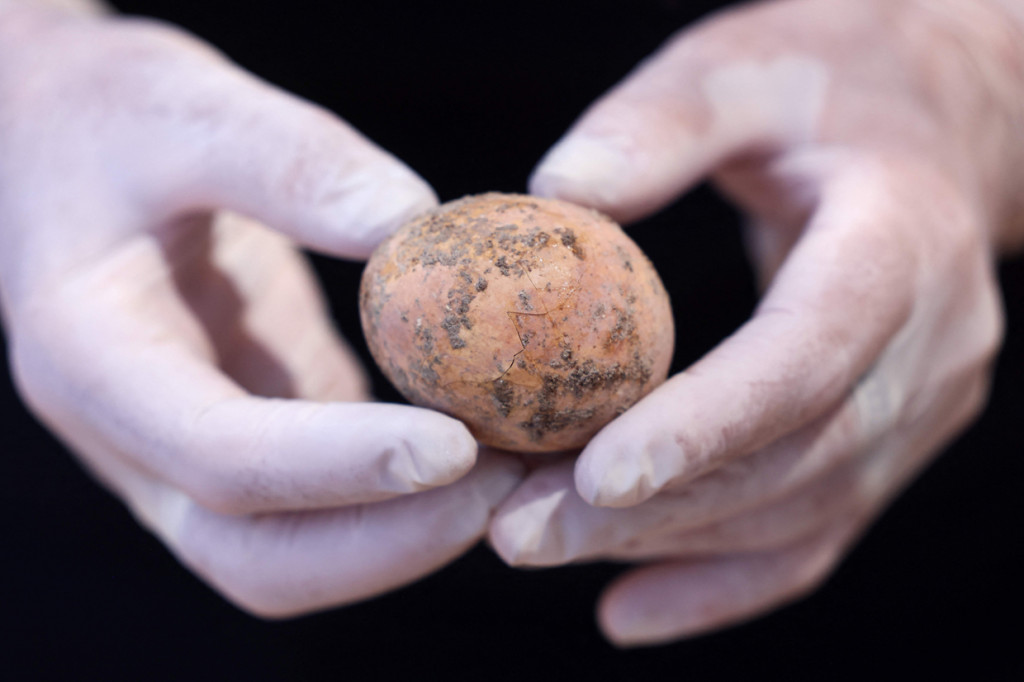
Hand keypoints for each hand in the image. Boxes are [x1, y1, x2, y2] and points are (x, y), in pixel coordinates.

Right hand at [0, 6, 520, 615]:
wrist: (63, 151)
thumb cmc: (115, 121)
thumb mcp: (189, 108)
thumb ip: (294, 163)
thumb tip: (417, 224)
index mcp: (92, 359)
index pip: (218, 452)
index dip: (340, 465)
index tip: (459, 447)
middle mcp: (133, 438)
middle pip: (256, 554)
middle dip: (390, 539)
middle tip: (511, 486)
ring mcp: (186, 454)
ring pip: (293, 554)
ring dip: (408, 536)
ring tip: (519, 475)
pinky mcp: (245, 438)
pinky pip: (323, 505)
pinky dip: (402, 497)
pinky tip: (484, 446)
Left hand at [490, 0, 1022, 643]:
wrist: (928, 130)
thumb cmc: (825, 84)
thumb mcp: (743, 68)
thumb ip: (660, 122)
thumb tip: (555, 192)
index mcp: (902, 244)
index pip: (809, 356)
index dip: (710, 425)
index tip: (597, 477)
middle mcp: (931, 349)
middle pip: (792, 459)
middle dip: (652, 510)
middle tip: (517, 530)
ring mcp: (919, 410)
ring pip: (792, 513)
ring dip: (661, 544)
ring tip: (533, 541)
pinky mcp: (888, 443)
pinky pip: (807, 538)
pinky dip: (715, 582)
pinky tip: (622, 610)